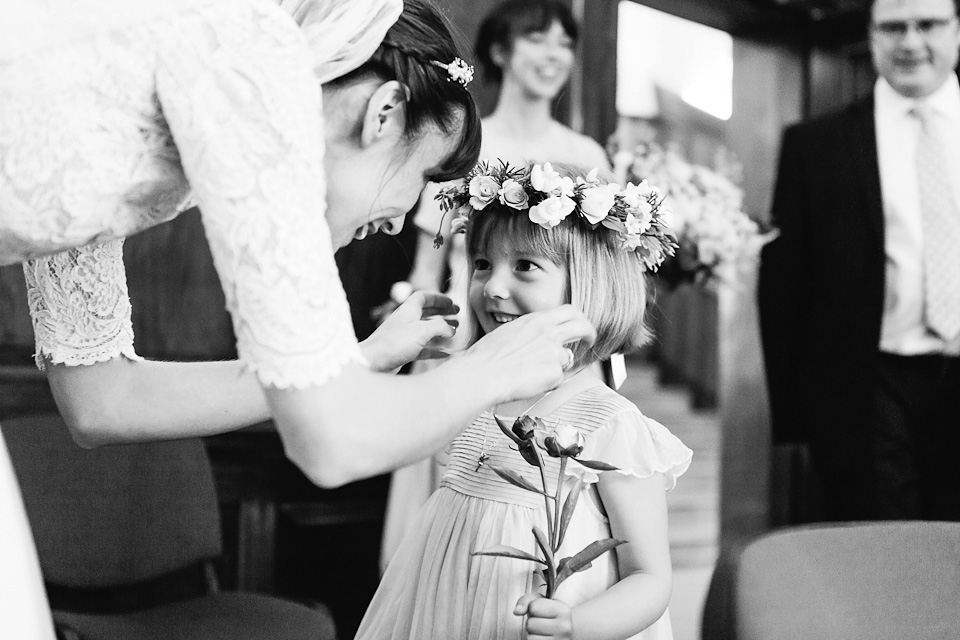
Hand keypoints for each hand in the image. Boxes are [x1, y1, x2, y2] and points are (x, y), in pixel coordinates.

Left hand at [360, 291, 458, 371]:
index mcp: (408, 311)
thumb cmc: (394, 343)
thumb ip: (440, 327)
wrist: (372, 363)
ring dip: (440, 330)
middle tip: (457, 316)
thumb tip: (451, 330)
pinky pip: (422, 348)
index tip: (452, 303)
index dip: (438, 298)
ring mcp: (404, 337)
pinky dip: (435, 349)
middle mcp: (405, 322)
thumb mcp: (422, 330)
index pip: (424, 297)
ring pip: (425, 331)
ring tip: (454, 332)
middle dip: (442, 313)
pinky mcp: (403, 352)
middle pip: (426, 313)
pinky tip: (445, 353)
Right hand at [463, 305, 595, 402]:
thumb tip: (538, 339)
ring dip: (557, 366)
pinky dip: (547, 383)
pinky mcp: (555, 372)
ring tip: (535, 374)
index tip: (580, 327)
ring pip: (568, 358)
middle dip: (589, 334)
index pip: (569, 311)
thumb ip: (530, 332)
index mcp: (536, 320)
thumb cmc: (485, 357)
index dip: (578, 319)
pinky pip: (558, 379)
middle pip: (582, 326)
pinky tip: (530, 383)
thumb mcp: (509, 332)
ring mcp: (554, 352)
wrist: (482, 373)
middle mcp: (548, 332)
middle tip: (589, 341)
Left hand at [515, 594, 573, 639]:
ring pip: (530, 637)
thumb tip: (517, 611)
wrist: (564, 630)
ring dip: (532, 634)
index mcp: (563, 610)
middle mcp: (564, 627)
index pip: (534, 607)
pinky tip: (542, 637)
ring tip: (541, 631)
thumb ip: (527, 601)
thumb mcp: (541, 601)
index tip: (541, 611)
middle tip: (541, 622)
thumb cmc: (550, 614)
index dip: (533, 608)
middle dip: (532, 622)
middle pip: (530, 623)